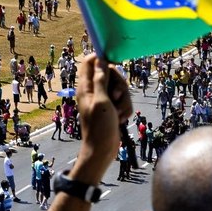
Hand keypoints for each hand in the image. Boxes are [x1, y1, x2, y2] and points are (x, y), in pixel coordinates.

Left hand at [74, 55, 131, 183]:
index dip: (102, 60)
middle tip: (117, 97)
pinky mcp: (112, 108)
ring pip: (120, 87)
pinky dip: (125, 109)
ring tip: (119, 113)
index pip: (90, 62)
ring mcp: (104, 99)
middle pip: (111, 73)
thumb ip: (101, 80)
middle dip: (119, 84)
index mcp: (86, 87)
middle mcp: (94, 90)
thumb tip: (100, 60)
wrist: (103, 150)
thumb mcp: (101, 101)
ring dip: (124, 100)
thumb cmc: (99, 127)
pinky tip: (121, 119)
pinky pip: (124, 100)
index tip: (114, 66)